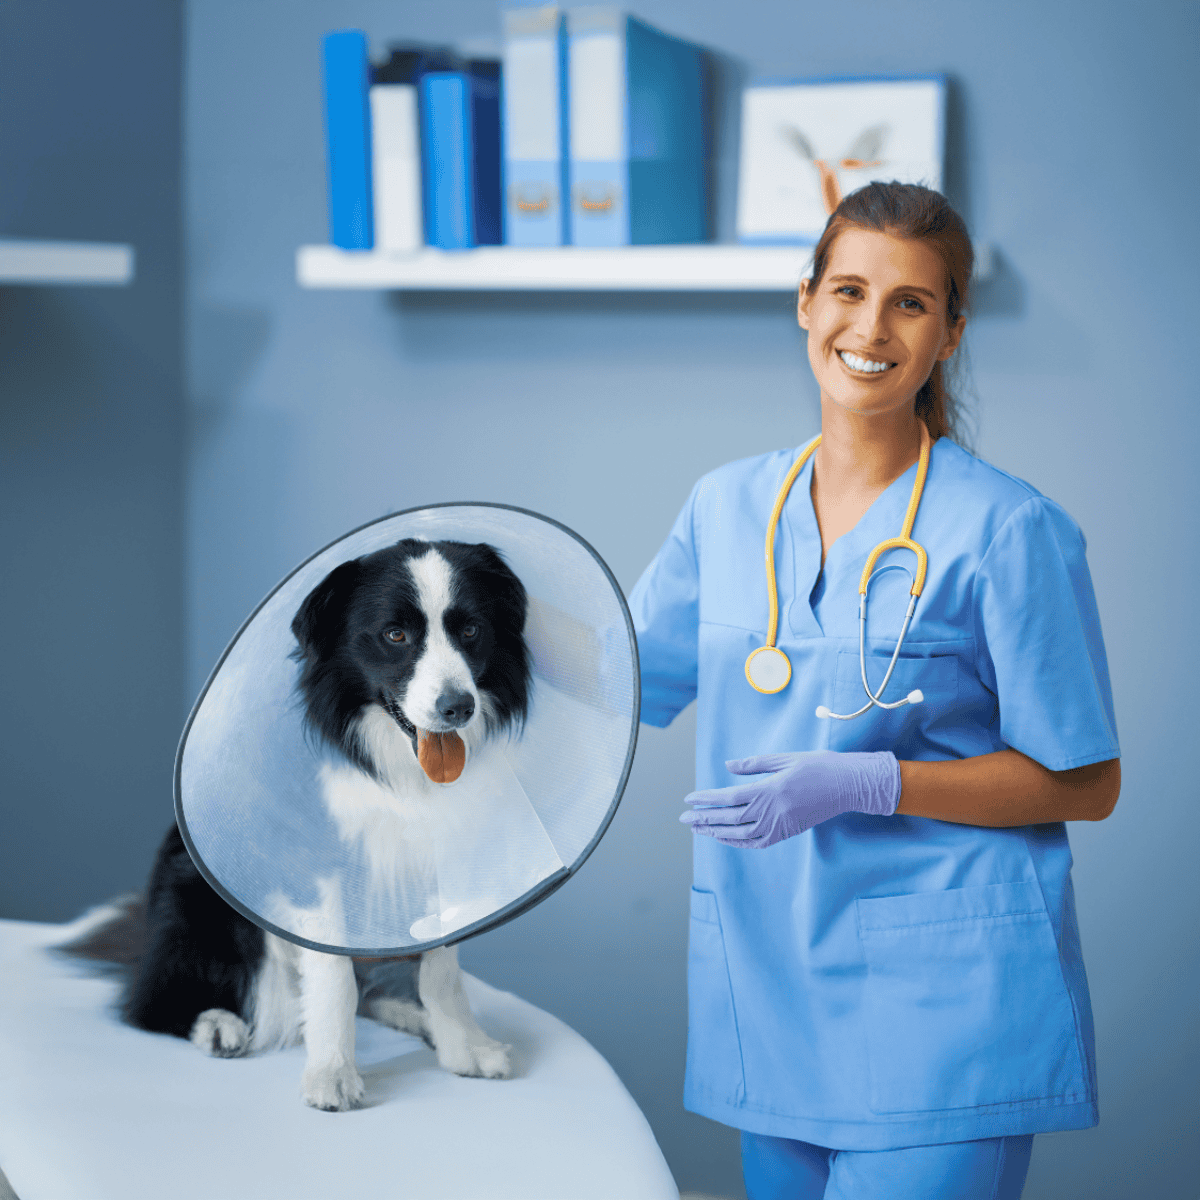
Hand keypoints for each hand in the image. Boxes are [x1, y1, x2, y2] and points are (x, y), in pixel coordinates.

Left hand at [681, 751, 900, 847]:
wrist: (848, 786)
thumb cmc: (818, 766)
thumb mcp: (784, 759)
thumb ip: (753, 765)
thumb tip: (727, 766)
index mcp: (770, 790)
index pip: (729, 798)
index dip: (706, 800)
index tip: (689, 799)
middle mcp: (772, 811)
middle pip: (730, 818)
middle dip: (704, 819)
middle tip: (684, 819)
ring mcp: (780, 825)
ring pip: (740, 834)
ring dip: (716, 832)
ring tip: (698, 829)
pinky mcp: (787, 833)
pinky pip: (757, 843)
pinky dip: (737, 842)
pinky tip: (724, 837)